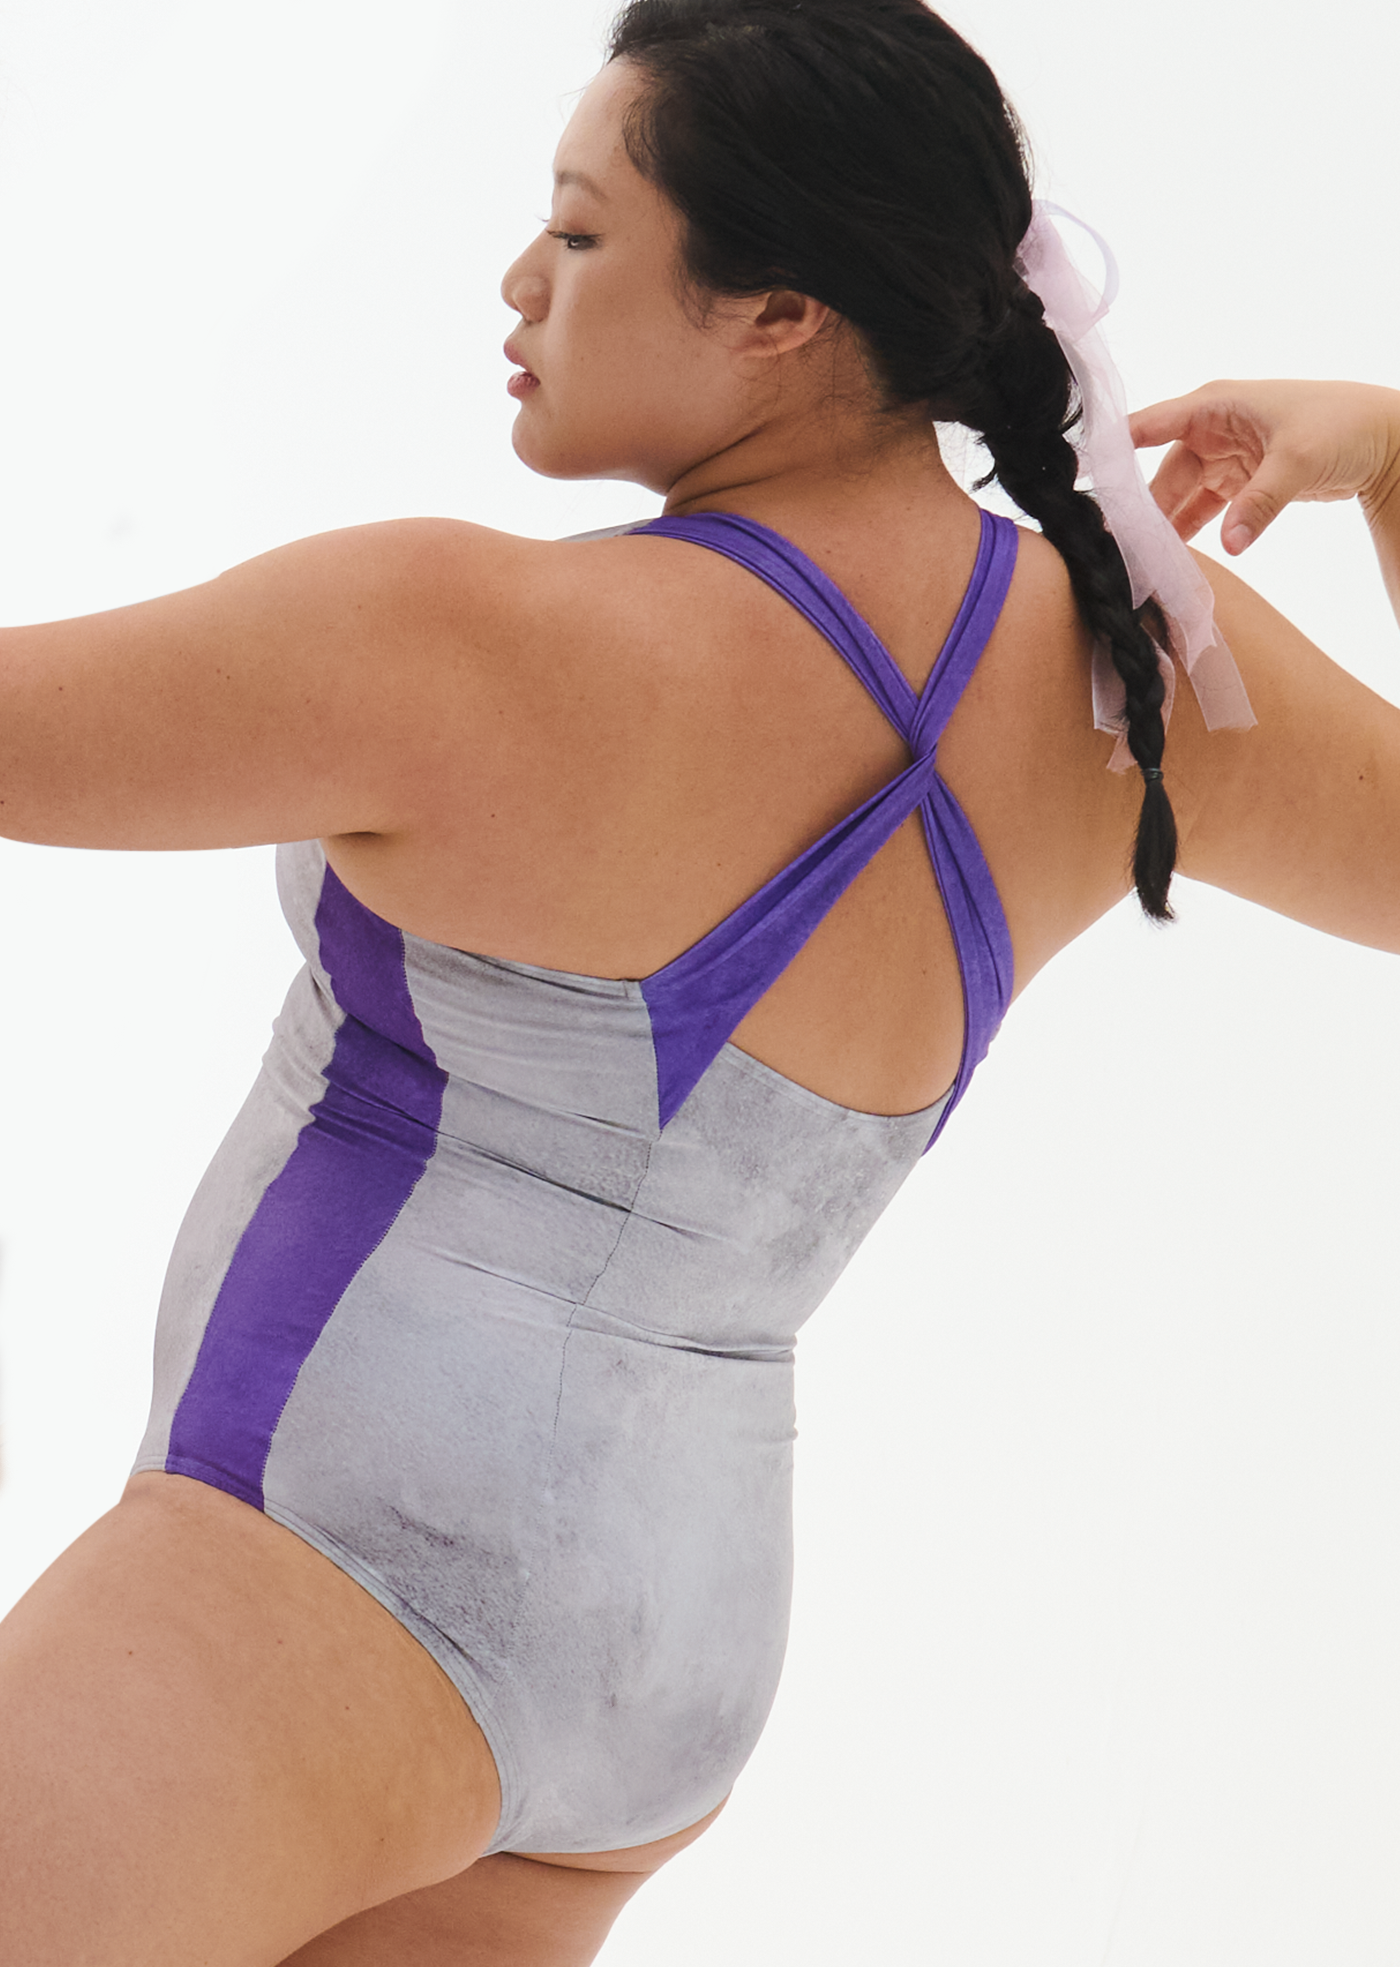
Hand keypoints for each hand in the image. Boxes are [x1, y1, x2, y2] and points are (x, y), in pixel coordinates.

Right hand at [1128, 379, 1399, 553]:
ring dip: (1167, 526)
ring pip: (1181, 495)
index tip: (1086, 485)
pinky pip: (1205, 508)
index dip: (1114, 453)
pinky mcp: (1241, 480)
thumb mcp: (1296, 462)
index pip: (1148, 427)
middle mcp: (1211, 428)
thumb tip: (1228, 546)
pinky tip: (1179, 558)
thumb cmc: (1341, 426)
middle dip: (1144, 510)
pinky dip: (1193, 530)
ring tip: (1145, 562)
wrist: (1385, 437)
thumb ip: (1259, 504)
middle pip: (1162, 473)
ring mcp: (1225, 455)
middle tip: (1121, 549)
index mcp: (1213, 406)